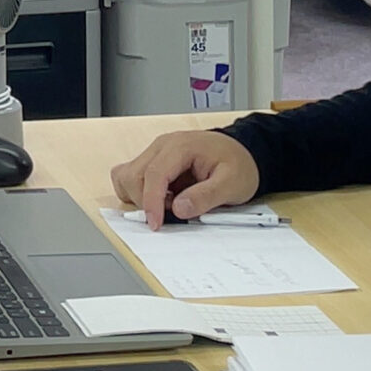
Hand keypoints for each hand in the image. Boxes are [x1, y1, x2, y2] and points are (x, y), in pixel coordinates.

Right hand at [110, 130, 259, 228]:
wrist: (243, 153)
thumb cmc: (238, 165)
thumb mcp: (232, 185)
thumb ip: (205, 197)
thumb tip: (178, 209)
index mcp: (181, 146)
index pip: (154, 173)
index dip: (151, 202)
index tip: (156, 224)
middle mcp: (162, 146)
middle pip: (134, 174)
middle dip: (146, 201)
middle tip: (171, 214)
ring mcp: (155, 152)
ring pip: (127, 175)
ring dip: (140, 196)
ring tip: (168, 204)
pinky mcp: (152, 161)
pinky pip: (130, 175)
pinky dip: (138, 192)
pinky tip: (160, 198)